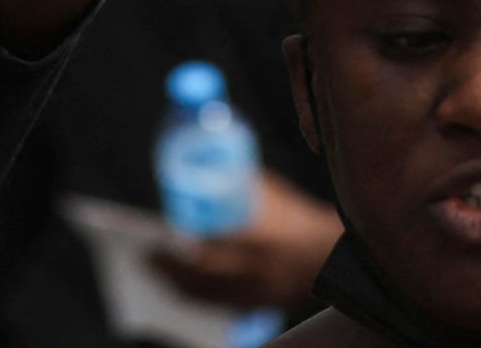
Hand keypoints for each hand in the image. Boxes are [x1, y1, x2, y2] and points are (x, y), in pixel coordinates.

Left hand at [147, 173, 344, 310]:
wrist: (334, 252)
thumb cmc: (299, 215)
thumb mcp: (271, 192)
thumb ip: (239, 187)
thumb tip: (201, 174)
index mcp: (262, 236)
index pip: (212, 248)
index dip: (181, 249)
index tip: (156, 239)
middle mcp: (259, 270)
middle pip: (203, 277)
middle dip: (170, 270)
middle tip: (146, 258)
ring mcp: (261, 292)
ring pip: (209, 296)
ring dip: (178, 285)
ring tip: (156, 272)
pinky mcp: (262, 305)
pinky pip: (221, 306)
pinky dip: (198, 297)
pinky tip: (181, 287)